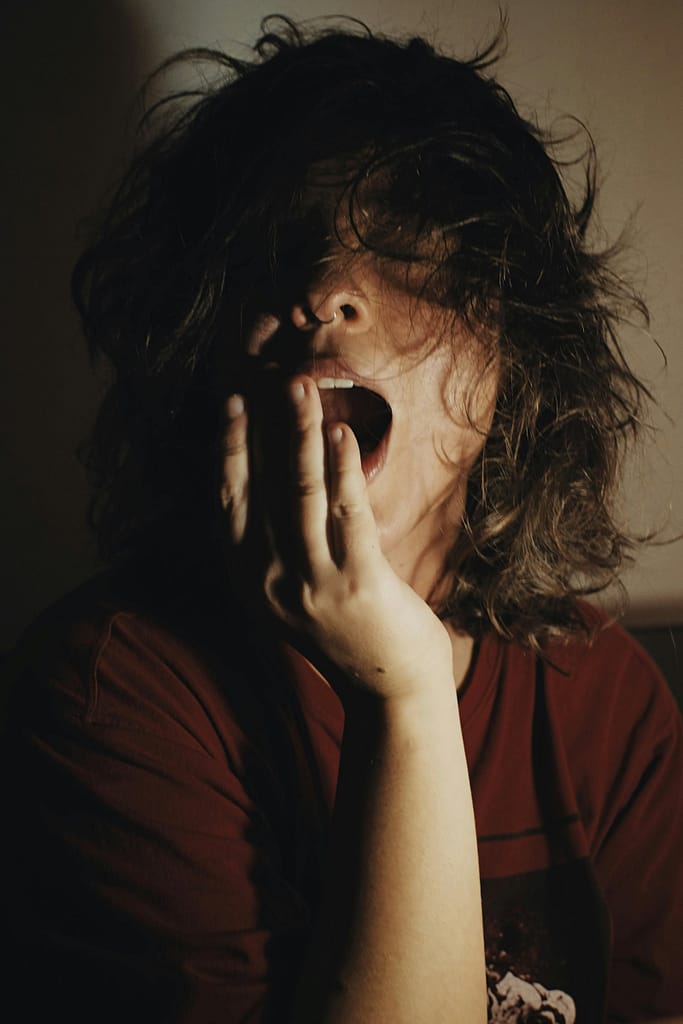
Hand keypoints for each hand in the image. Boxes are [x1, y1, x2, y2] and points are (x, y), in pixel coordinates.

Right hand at [219, 375, 454, 703]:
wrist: (387, 687)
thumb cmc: (343, 628)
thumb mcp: (290, 589)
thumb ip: (274, 541)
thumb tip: (272, 468)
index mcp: (248, 576)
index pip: (230, 498)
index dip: (229, 446)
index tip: (233, 400)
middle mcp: (269, 579)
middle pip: (262, 486)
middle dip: (266, 425)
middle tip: (270, 375)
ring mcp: (311, 583)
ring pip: (300, 492)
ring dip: (300, 433)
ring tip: (301, 388)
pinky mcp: (357, 584)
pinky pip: (346, 513)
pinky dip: (342, 468)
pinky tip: (341, 432)